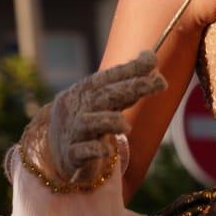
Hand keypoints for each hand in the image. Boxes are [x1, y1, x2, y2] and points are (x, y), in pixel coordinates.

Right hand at [37, 51, 166, 186]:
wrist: (55, 150)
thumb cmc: (88, 118)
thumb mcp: (104, 100)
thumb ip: (125, 85)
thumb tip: (151, 60)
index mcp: (86, 90)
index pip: (110, 76)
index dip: (131, 68)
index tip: (153, 60)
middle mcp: (78, 107)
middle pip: (104, 95)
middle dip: (133, 87)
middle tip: (160, 83)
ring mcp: (73, 131)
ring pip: (89, 122)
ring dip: (109, 120)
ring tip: (127, 127)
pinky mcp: (71, 155)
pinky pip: (81, 151)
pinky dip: (95, 150)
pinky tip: (108, 151)